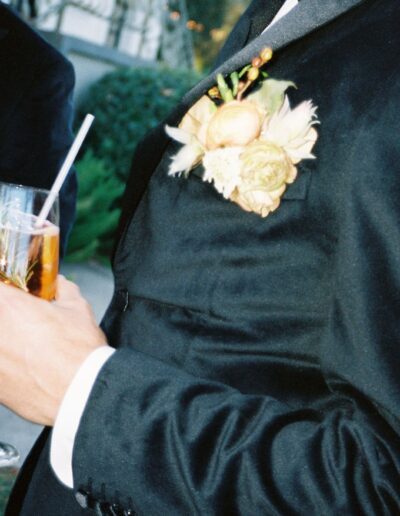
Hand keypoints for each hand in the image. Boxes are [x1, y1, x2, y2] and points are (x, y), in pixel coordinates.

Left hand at [0, 276, 106, 425]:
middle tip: (22, 321)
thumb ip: (63, 290)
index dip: (7, 290)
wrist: (81, 394)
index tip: (13, 294)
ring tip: (26, 346)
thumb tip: (60, 284)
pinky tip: (25, 367)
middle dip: (7, 316)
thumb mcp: (78, 309)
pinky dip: (8, 364)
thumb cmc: (79, 352)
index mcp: (9, 305)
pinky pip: (0, 365)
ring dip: (8, 340)